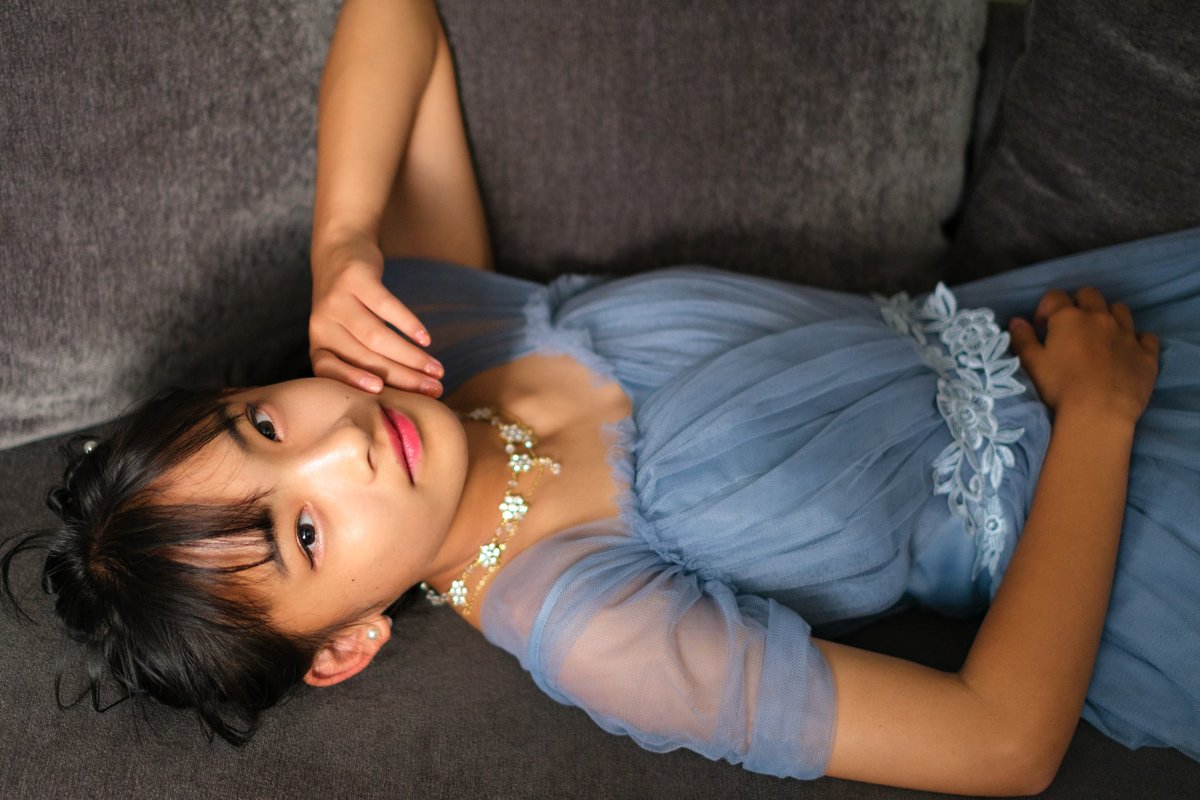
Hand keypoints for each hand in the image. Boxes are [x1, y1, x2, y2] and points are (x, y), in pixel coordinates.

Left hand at [309, 235, 443, 395]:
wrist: (340, 250)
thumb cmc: (350, 303)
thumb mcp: (345, 332)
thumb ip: (362, 358)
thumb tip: (405, 393)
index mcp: (319, 343)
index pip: (330, 371)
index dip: (353, 382)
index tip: (381, 394)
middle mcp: (322, 324)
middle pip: (365, 358)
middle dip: (403, 378)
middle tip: (434, 389)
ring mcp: (337, 299)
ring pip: (377, 337)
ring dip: (411, 356)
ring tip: (437, 369)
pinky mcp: (355, 278)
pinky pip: (385, 306)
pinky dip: (408, 324)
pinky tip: (425, 339)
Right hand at [1008, 286, 1158, 422]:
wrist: (1099, 412)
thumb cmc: (1059, 387)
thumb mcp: (1031, 364)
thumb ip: (1022, 339)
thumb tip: (1016, 321)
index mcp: (1069, 318)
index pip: (1055, 297)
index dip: (1045, 308)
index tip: (1041, 327)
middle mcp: (1100, 318)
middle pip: (1090, 295)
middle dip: (1079, 303)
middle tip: (1071, 327)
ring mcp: (1127, 334)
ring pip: (1120, 310)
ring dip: (1109, 316)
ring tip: (1100, 336)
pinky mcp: (1146, 354)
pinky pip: (1147, 337)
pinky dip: (1137, 340)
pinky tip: (1128, 350)